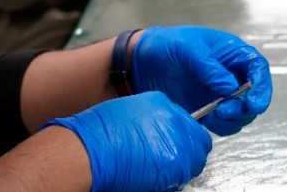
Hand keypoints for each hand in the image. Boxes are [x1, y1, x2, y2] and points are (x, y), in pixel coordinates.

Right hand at [42, 91, 210, 191]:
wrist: (87, 151)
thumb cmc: (96, 135)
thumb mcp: (126, 112)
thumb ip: (149, 120)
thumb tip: (157, 133)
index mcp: (162, 103)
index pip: (188, 123)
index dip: (182, 138)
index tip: (174, 147)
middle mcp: (174, 118)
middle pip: (199, 141)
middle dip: (189, 154)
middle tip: (172, 164)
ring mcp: (178, 141)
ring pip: (196, 161)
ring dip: (182, 169)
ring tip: (159, 173)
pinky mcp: (177, 163)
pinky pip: (184, 177)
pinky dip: (174, 182)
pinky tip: (155, 180)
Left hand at [131, 26, 272, 135]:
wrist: (139, 63)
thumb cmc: (164, 45)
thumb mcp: (186, 47)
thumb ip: (208, 66)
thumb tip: (230, 87)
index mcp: (231, 53)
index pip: (257, 68)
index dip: (262, 86)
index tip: (255, 103)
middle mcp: (231, 74)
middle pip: (255, 94)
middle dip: (246, 107)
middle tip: (225, 111)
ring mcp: (220, 93)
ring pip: (242, 112)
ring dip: (234, 119)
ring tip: (214, 115)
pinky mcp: (208, 109)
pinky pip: (224, 123)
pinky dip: (221, 126)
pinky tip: (206, 120)